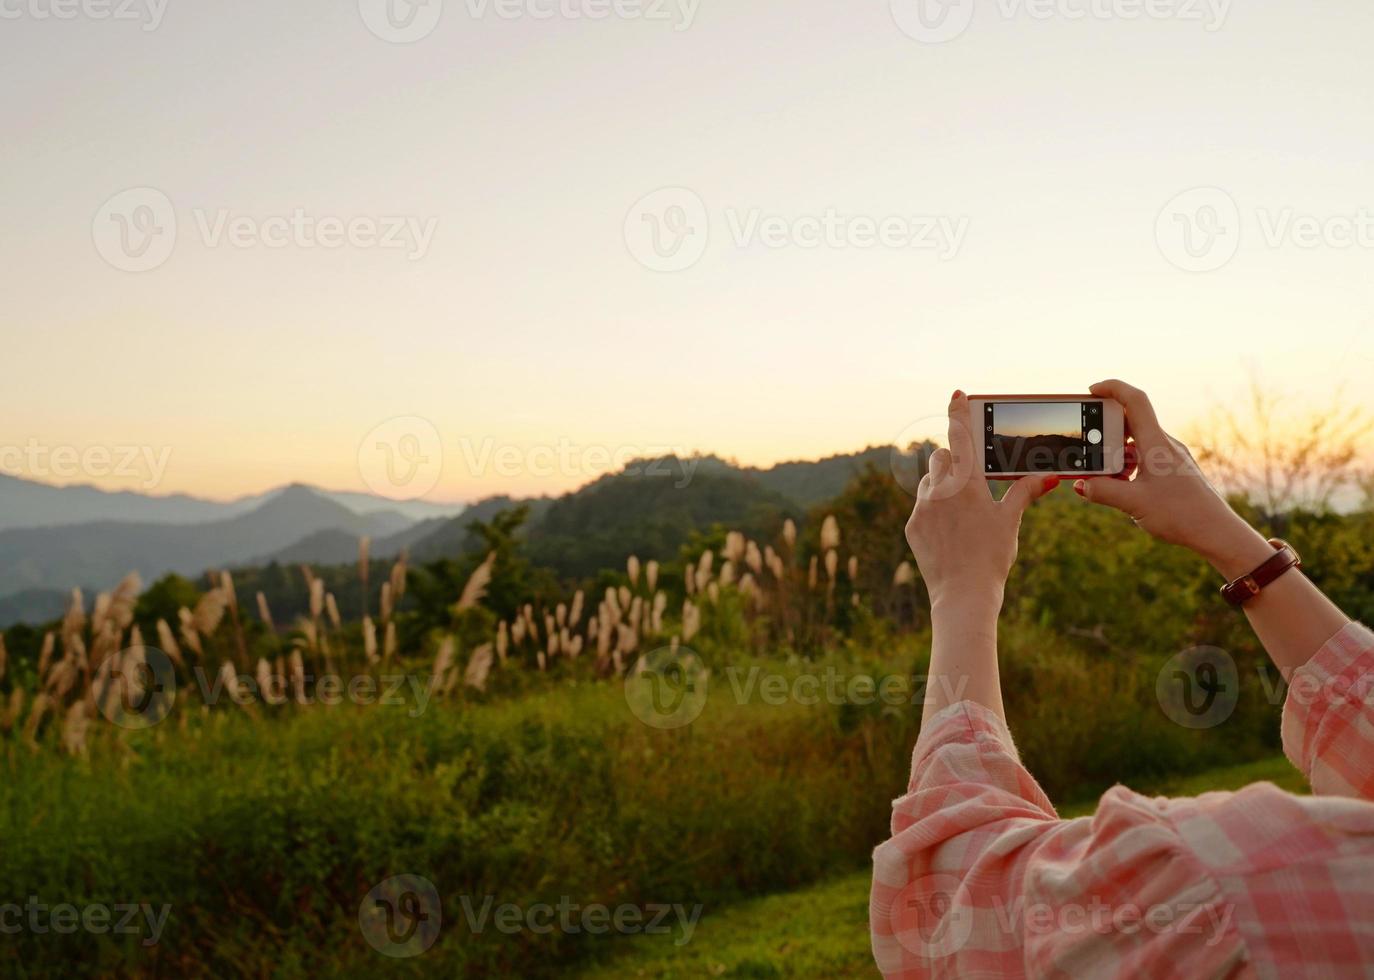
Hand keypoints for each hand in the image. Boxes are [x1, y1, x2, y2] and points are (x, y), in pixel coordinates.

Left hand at [906, 391, 1058, 610]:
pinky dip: (933, 508)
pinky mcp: (912, 525)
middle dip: (955, 460)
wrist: (963, 594)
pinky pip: (921, 505)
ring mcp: (922, 507)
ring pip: (929, 480)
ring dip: (942, 484)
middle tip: (971, 478)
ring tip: (962, 509)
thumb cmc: (992, 557)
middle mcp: (939, 489)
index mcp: (966, 483)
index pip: (962, 436)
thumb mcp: (1010, 521)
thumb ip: (1025, 493)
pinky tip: (949, 530)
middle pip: (942, 456)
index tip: (957, 394)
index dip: (959, 412)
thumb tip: (1051, 477)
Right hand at [1077, 379, 1272, 577]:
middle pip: (1131, 423)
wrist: (1217, 532)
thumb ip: (1102, 491)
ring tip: (1104, 476)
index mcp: (1156, 444)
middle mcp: (1165, 445)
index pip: (1135, 401)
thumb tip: (1080, 485)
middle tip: (1088, 448)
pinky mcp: (1174, 471)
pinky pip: (1146, 458)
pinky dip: (1128, 466)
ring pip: (1137, 444)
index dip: (1112, 388)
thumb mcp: (1133, 503)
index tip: (1091, 391)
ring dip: (1116, 454)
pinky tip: (1122, 486)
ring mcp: (1171, 457)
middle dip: (1105, 433)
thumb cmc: (1181, 515)